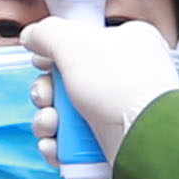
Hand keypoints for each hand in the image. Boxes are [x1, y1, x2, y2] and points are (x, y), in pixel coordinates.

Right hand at [21, 17, 178, 159]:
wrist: (146, 141)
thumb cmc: (123, 89)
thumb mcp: (76, 46)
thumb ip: (48, 33)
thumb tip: (31, 35)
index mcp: (126, 43)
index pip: (82, 41)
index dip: (55, 52)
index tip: (41, 61)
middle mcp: (123, 77)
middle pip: (66, 81)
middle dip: (45, 93)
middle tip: (46, 98)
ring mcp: (116, 111)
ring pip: (65, 114)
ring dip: (46, 120)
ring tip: (51, 124)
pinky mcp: (110, 142)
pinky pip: (72, 142)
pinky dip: (57, 145)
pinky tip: (55, 144)